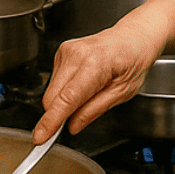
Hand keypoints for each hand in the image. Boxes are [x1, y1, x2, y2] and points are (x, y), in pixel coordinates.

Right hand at [32, 15, 165, 143]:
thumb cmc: (133, 60)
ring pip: (51, 90)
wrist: (134, 36)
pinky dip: (65, 88)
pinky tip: (84, 81)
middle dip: (59, 114)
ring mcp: (67, 50)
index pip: (66, 99)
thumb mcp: (123, 92)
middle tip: (76, 119)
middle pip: (52, 97)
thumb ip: (95, 110)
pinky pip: (55, 80)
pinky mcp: (62, 51)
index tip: (40, 136)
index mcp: (95, 65)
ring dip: (63, 100)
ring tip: (90, 90)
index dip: (51, 121)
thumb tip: (72, 126)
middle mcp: (77, 54)